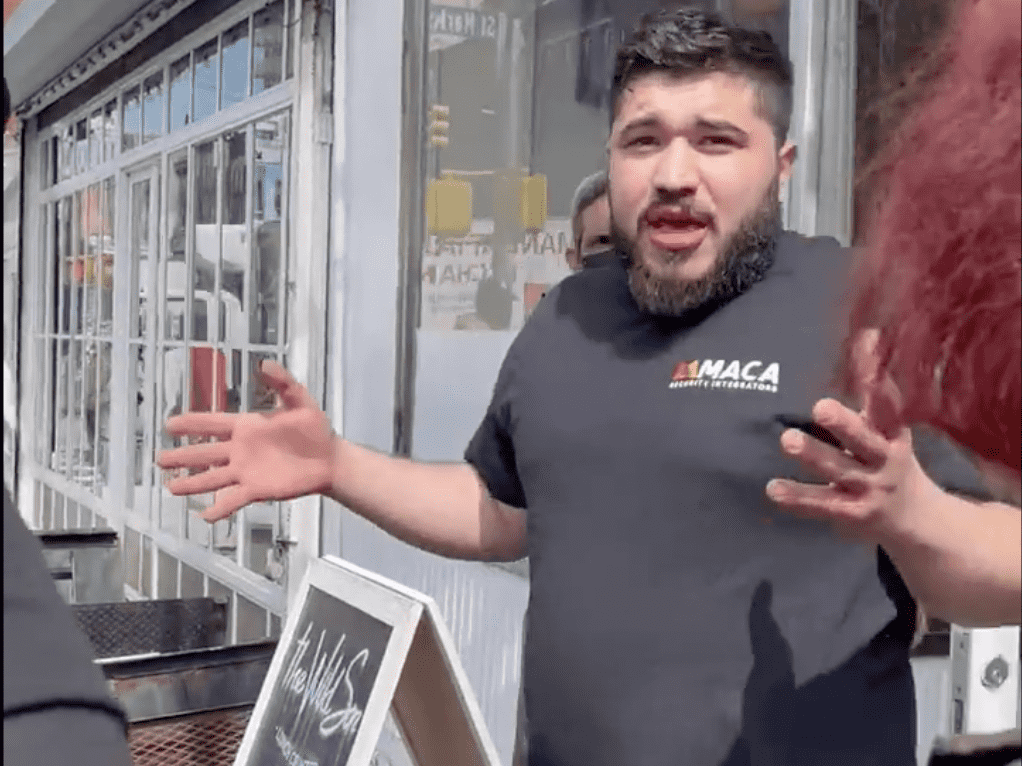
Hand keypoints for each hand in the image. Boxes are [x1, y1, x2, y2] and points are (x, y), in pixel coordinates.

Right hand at [156, 361, 335, 521]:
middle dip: (182, 456)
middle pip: (205, 452)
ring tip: (171, 488)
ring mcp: (247, 471)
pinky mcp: (257, 489)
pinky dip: (219, 508)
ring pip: (213, 477)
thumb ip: (283, 382)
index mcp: (247, 427)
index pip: (213, 423)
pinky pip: (233, 499)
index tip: (169, 424)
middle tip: (160, 459)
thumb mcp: (300, 400)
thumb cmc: (315, 430)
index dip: (191, 423)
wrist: (330, 459)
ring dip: (192, 483)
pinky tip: (205, 516)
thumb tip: (265, 363)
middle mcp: (241, 450)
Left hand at [766, 333, 941, 540]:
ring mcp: (870, 488)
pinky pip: (822, 504)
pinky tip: (772, 488)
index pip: (888, 406)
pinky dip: (798, 497)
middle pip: (865, 440)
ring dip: (814, 456)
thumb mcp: (886, 423)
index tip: (867, 357)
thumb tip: (868, 333)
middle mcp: (885, 459)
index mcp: (894, 432)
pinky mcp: (852, 513)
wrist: (915, 518)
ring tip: (787, 440)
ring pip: (840, 470)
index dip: (878, 383)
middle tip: (820, 406)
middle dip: (844, 424)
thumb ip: (872, 383)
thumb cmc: (888, 455)